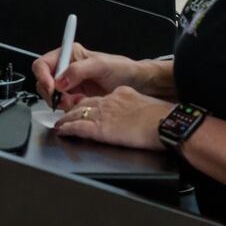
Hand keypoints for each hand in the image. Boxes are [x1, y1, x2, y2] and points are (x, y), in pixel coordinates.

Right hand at [33, 45, 146, 109]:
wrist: (136, 84)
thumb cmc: (122, 70)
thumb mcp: (101, 66)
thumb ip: (78, 70)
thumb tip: (60, 80)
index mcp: (69, 55)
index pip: (43, 64)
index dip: (43, 76)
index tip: (52, 88)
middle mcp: (66, 68)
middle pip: (43, 81)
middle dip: (51, 93)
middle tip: (65, 100)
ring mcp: (69, 84)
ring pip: (50, 95)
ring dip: (60, 101)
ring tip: (77, 102)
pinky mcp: (74, 97)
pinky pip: (62, 104)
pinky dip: (68, 107)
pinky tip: (81, 104)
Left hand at [52, 86, 171, 150]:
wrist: (166, 123)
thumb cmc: (162, 118)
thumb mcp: (147, 105)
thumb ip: (135, 106)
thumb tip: (135, 113)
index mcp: (122, 94)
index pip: (101, 98)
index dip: (91, 103)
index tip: (86, 106)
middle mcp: (110, 101)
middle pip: (85, 103)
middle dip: (73, 108)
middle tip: (65, 113)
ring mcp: (104, 114)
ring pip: (78, 113)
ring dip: (66, 118)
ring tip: (60, 123)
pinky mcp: (101, 128)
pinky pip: (78, 127)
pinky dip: (67, 128)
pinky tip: (62, 130)